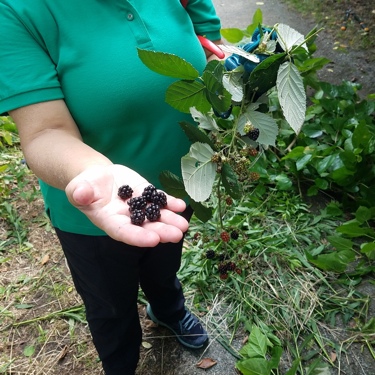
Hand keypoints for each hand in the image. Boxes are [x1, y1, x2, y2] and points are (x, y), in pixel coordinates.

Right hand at [65, 164, 188, 246]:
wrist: (97, 177)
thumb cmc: (84, 186)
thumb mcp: (78, 188)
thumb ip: (79, 193)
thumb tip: (80, 194)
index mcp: (110, 221)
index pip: (124, 232)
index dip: (139, 237)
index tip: (153, 240)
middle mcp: (127, 218)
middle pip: (146, 227)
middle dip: (162, 232)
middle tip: (177, 235)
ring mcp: (139, 207)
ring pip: (157, 215)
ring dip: (171, 220)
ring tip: (185, 225)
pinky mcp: (146, 194)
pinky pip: (160, 200)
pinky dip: (171, 203)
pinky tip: (182, 205)